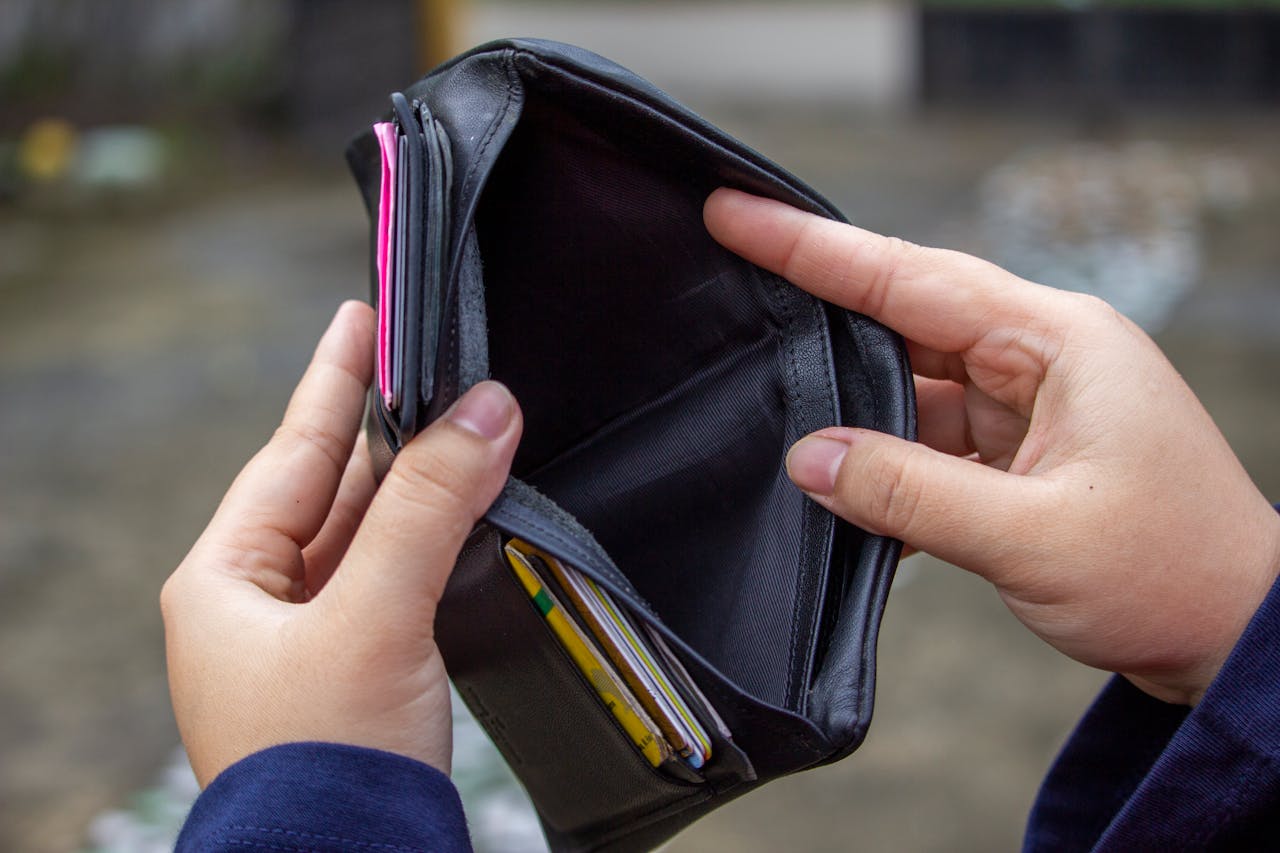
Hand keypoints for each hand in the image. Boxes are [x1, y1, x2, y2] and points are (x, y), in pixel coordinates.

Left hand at [161, 301, 521, 785]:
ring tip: (463, 420)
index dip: (333, 380)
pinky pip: (396, 579)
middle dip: (388, 427)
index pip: (290, 452)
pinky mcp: (361, 672)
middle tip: (430, 359)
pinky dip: (434, 540)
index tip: (364, 316)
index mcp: (225, 583)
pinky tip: (464, 513)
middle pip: (332, 488)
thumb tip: (485, 411)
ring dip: (420, 484)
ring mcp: (310, 642)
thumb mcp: (372, 617)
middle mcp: (259, 607)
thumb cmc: (320, 769)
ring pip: (370, 534)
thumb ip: (430, 508)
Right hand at [705, 188, 1279, 705]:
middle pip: (903, 318)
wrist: (1236, 634)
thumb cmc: (1172, 573)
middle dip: (818, 311)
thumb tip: (807, 459)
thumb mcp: (1033, 537)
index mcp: (1059, 341)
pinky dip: (886, 462)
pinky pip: (928, 439)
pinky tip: (845, 488)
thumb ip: (907, 493)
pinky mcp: (1017, 451)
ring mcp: (1029, 404)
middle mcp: (1041, 357)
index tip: (737, 213)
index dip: (813, 247)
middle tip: (729, 286)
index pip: (911, 277)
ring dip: (854, 413)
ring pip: (910, 385)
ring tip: (783, 422)